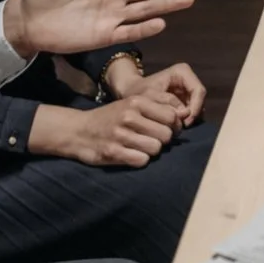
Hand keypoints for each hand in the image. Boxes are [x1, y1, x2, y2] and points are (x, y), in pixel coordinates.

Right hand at [28, 96, 177, 167]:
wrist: (78, 130)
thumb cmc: (111, 117)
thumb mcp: (131, 103)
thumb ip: (157, 105)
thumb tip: (185, 114)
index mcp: (136, 101)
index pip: (172, 116)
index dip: (174, 125)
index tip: (167, 129)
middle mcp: (128, 116)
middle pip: (166, 134)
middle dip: (163, 140)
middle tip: (153, 139)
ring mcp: (120, 135)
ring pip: (156, 149)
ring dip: (152, 151)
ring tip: (141, 147)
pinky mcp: (113, 152)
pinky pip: (142, 160)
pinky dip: (140, 160)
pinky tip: (132, 154)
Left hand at [111, 61, 204, 127]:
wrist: (130, 93)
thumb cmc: (138, 91)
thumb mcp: (150, 96)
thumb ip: (167, 103)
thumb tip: (184, 114)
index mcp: (183, 72)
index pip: (198, 90)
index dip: (195, 108)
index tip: (185, 122)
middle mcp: (188, 79)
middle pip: (199, 99)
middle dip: (192, 114)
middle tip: (181, 128)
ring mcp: (187, 90)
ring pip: (197, 107)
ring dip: (189, 118)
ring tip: (177, 128)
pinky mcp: (185, 100)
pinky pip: (191, 111)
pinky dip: (185, 120)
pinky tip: (176, 126)